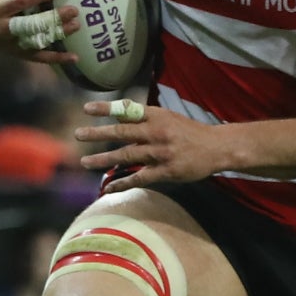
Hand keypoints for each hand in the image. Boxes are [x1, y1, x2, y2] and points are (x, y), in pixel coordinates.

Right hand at [0, 0, 79, 66]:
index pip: (22, 1)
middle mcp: (2, 30)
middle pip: (31, 24)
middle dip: (53, 18)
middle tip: (74, 10)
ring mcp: (12, 44)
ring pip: (38, 41)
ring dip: (58, 34)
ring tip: (77, 25)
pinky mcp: (20, 54)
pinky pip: (40, 58)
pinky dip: (57, 58)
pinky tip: (74, 57)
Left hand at [76, 102, 224, 191]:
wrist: (217, 147)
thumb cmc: (190, 132)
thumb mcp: (169, 118)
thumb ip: (145, 118)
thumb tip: (119, 116)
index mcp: (157, 116)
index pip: (127, 109)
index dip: (106, 108)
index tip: (86, 107)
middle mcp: (157, 132)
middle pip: (122, 132)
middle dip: (98, 133)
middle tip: (78, 134)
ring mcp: (161, 153)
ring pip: (127, 155)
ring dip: (104, 159)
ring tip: (85, 162)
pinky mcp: (166, 171)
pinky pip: (139, 178)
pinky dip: (122, 183)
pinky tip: (108, 188)